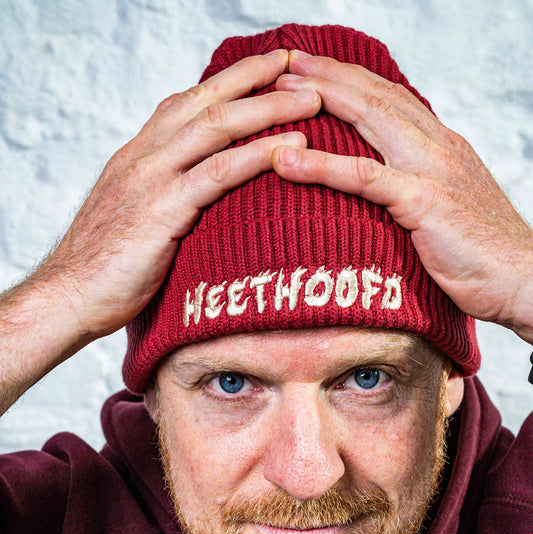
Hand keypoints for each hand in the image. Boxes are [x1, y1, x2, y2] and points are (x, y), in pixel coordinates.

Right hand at [37, 50, 319, 338]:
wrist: (69, 296)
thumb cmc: (104, 269)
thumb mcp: (132, 220)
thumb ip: (161, 198)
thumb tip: (195, 201)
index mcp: (136, 157)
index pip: (186, 103)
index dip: (227, 83)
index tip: (264, 69)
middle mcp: (143, 157)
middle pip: (206, 101)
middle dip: (254, 78)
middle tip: (296, 62)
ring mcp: (151, 180)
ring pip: (217, 127)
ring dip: (267, 108)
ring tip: (309, 99)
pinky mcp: (162, 210)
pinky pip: (218, 173)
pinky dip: (258, 156)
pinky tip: (290, 149)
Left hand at [272, 52, 532, 343]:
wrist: (522, 279)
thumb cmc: (482, 254)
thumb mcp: (448, 208)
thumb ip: (419, 187)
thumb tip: (385, 189)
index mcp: (443, 146)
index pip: (391, 98)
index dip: (351, 80)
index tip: (313, 70)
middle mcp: (437, 146)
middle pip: (375, 95)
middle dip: (328, 75)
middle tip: (285, 64)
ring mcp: (431, 170)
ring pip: (369, 120)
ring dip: (320, 100)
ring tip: (278, 94)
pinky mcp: (423, 202)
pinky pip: (365, 177)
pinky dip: (322, 165)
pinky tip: (287, 161)